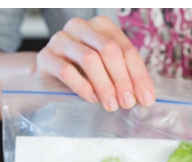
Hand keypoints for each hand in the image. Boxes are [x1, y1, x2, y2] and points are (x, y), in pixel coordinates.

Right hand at [36, 16, 155, 111]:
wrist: (49, 80)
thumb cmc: (84, 74)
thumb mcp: (108, 72)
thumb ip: (125, 77)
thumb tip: (145, 97)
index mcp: (102, 26)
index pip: (126, 49)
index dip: (138, 75)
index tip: (146, 98)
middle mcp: (81, 27)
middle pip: (109, 50)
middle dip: (122, 79)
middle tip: (128, 103)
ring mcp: (61, 39)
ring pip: (89, 58)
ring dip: (104, 85)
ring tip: (111, 105)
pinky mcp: (45, 56)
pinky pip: (67, 70)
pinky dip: (83, 87)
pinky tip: (92, 99)